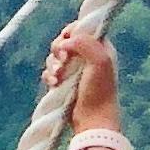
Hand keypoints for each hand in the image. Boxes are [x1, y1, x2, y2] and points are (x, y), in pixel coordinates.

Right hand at [44, 22, 121, 140]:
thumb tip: (65, 41)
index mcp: (100, 48)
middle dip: (58, 49)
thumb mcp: (100, 62)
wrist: (92, 120)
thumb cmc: (100, 92)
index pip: (82, 28)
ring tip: (58, 77)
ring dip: (53, 64)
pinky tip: (54, 84)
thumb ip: (85, 43)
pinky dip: (49, 76)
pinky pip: (50, 72)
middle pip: (64, 41)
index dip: (71, 31)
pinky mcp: (64, 83)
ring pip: (55, 56)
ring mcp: (75, 70)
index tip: (66, 40)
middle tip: (62, 59)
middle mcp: (87, 56)